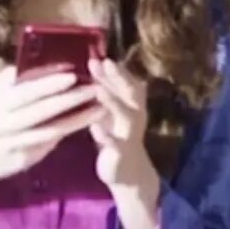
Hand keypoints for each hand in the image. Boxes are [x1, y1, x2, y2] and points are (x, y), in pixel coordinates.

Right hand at [0, 65, 102, 189]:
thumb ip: (8, 79)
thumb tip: (34, 59)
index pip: (26, 90)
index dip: (50, 82)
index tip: (73, 73)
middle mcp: (4, 123)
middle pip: (41, 110)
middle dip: (70, 99)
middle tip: (95, 88)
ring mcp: (15, 144)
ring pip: (50, 131)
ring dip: (77, 120)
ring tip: (100, 109)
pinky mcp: (23, 160)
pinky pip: (48, 146)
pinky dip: (67, 136)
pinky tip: (86, 127)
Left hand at [89, 57, 160, 228]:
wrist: (127, 174)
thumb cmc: (115, 137)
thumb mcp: (112, 112)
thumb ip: (106, 90)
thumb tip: (94, 62)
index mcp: (132, 104)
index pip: (126, 80)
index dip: (115, 68)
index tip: (99, 55)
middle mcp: (135, 115)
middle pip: (130, 92)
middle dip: (118, 77)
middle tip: (103, 63)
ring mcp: (129, 134)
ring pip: (126, 115)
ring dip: (113, 102)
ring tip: (98, 90)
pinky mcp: (121, 153)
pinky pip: (115, 144)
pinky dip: (106, 136)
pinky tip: (95, 129)